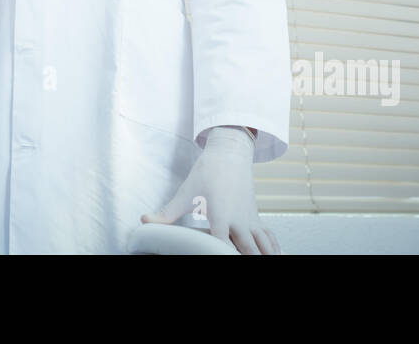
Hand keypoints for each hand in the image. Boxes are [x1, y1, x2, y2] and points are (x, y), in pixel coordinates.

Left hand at [142, 125, 280, 254]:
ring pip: (263, 244)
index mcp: (220, 217)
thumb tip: (144, 221)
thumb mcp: (185, 194)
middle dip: (247, 258)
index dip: (220, 255)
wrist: (229, 153)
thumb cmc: (208, 172)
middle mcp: (238, 221)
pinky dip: (271, 246)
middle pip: (248, 249)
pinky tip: (274, 254)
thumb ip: (166, 213)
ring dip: (263, 254)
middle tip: (245, 264)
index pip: (221, 245)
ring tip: (267, 262)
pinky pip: (268, 236)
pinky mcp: (255, 216)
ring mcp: (250, 219)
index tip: (217, 258)